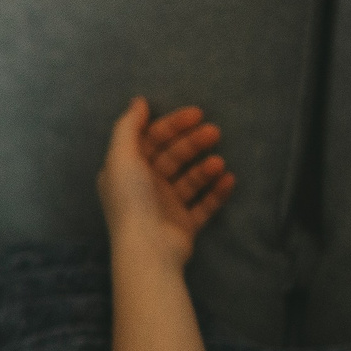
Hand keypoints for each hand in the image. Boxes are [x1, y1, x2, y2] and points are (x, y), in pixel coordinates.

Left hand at [97, 98, 234, 268]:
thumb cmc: (132, 200)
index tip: (195, 113)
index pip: (150, 140)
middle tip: (214, 132)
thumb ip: (128, 128)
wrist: (148, 249)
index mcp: (126, 172)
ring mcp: (165, 207)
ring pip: (190, 179)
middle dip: (192, 143)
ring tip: (218, 163)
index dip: (171, 125)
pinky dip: (216, 192)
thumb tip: (138, 101)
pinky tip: (229, 180)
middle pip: (172, 157)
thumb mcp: (121, 158)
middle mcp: (144, 188)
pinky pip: (204, 204)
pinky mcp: (184, 224)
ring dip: (205, 168)